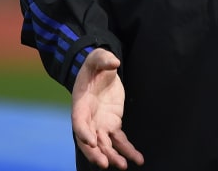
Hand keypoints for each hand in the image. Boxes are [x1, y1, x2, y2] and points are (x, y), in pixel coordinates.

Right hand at [71, 48, 143, 168]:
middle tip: (104, 164)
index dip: (83, 132)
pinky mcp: (113, 125)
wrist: (101, 73)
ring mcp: (100, 125)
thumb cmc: (95, 66)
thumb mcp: (97, 58)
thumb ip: (104, 59)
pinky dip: (128, 151)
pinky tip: (138, 160)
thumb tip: (114, 62)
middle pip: (89, 140)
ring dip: (112, 156)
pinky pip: (120, 141)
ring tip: (123, 165)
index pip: (79, 122)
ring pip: (105, 145)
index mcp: (81, 104)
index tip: (90, 141)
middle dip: (96, 153)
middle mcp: (88, 119)